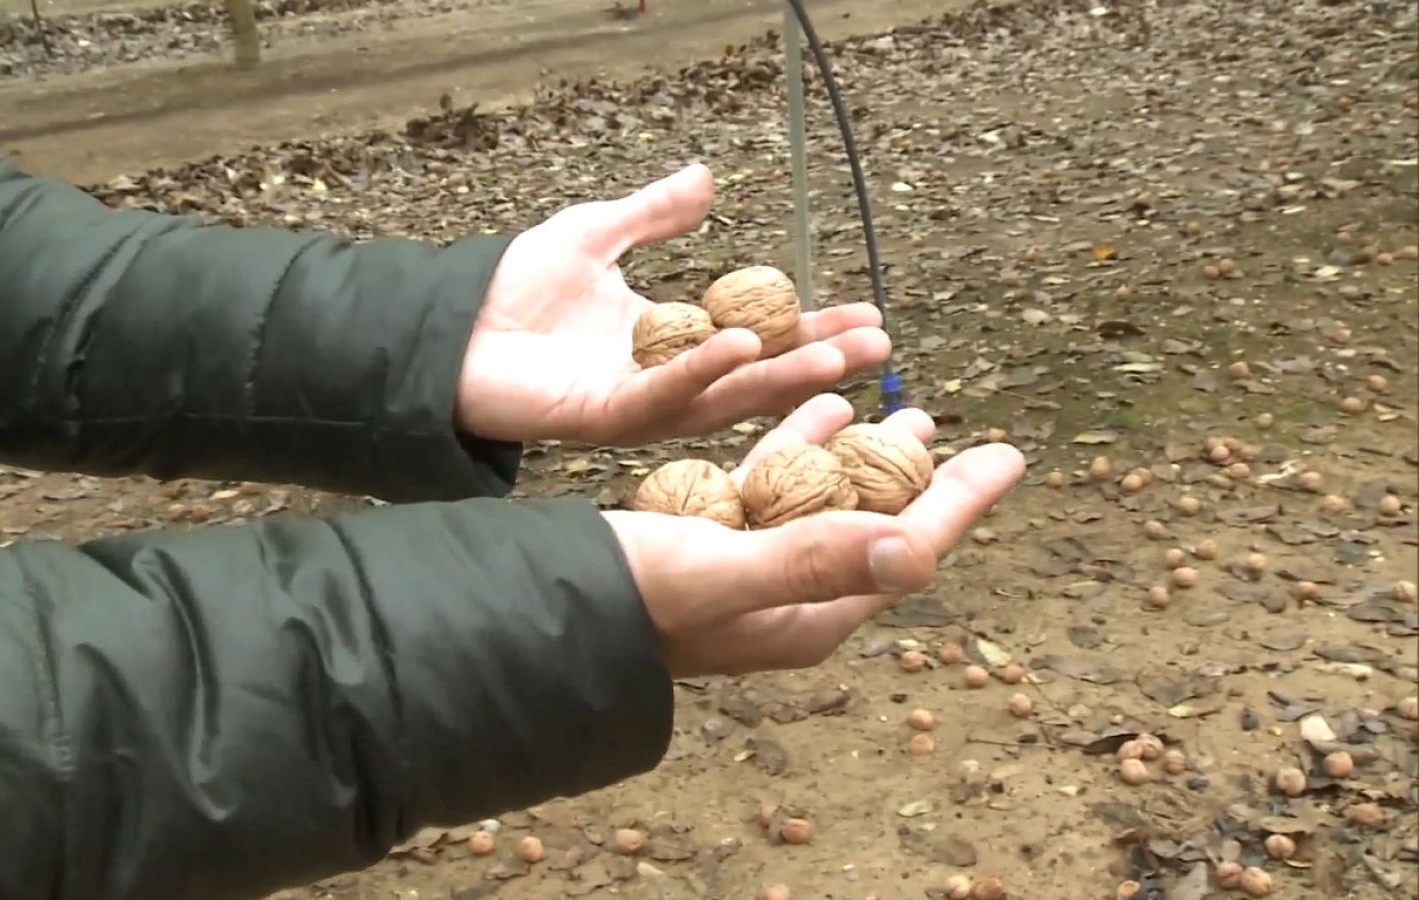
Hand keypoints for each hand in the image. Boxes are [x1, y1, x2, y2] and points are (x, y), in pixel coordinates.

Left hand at [455, 164, 891, 445]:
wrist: (449, 323)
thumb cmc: (512, 288)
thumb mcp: (596, 233)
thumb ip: (654, 214)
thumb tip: (708, 179)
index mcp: (670, 343)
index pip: (756, 336)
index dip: (809, 326)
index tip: (866, 312)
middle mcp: (663, 381)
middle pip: (755, 378)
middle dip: (817, 362)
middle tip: (878, 347)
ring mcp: (635, 404)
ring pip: (722, 398)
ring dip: (780, 377)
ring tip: (838, 356)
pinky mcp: (601, 417)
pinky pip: (662, 395)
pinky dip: (703, 370)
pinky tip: (743, 345)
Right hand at [601, 394, 1025, 675]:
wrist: (542, 616)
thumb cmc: (626, 600)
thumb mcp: (717, 572)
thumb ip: (812, 562)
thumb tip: (917, 551)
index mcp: (807, 615)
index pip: (906, 551)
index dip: (960, 501)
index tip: (1009, 455)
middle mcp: (788, 599)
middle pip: (875, 525)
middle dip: (916, 474)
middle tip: (943, 421)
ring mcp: (750, 574)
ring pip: (825, 504)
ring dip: (859, 454)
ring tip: (890, 407)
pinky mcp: (713, 548)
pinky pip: (774, 493)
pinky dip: (797, 449)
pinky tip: (810, 412)